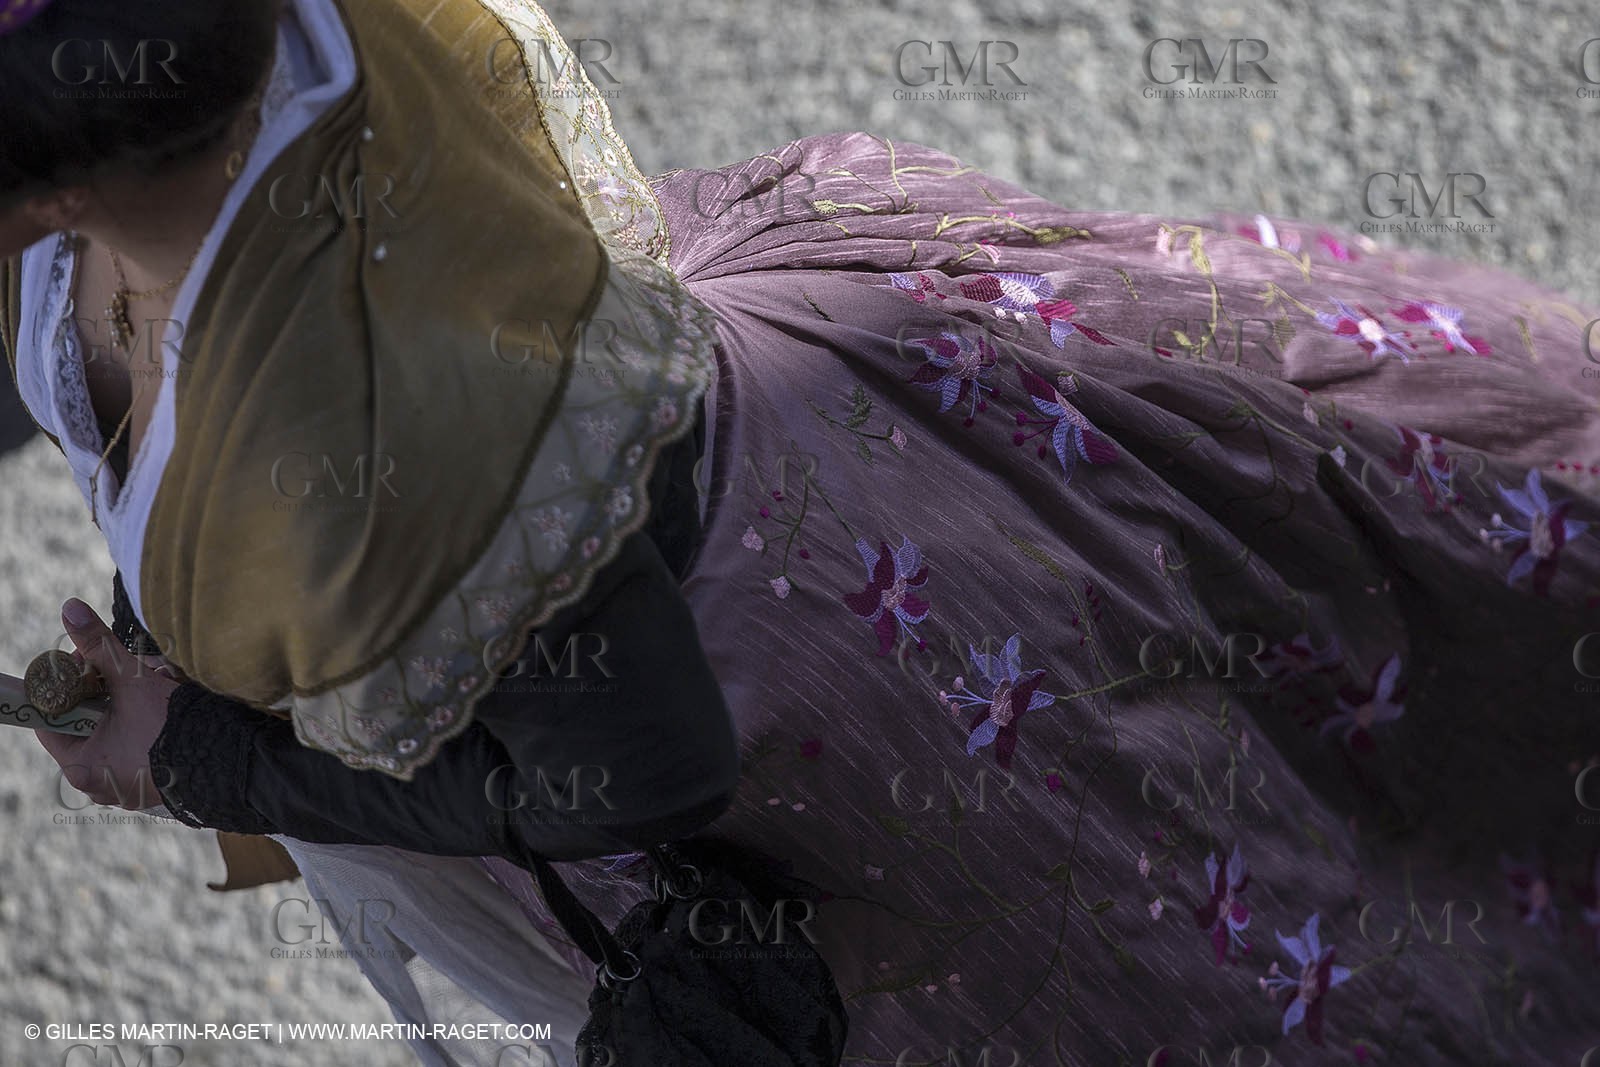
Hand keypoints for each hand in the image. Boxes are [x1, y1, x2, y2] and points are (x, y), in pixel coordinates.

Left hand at [34, 597, 179, 809]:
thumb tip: (70, 609)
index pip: (51, 722)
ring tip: (158, 680)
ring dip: (132, 706)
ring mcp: (129, 788)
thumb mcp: (131, 681)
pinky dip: (149, 727)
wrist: (229, 762)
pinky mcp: (156, 787)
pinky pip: (141, 750)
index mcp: (81, 767)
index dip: (65, 688)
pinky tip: (170, 705)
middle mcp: (100, 785)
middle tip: (127, 668)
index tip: (86, 664)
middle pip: (88, 726)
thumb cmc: (172, 728)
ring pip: (118, 735)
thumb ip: (100, 647)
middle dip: (107, 692)